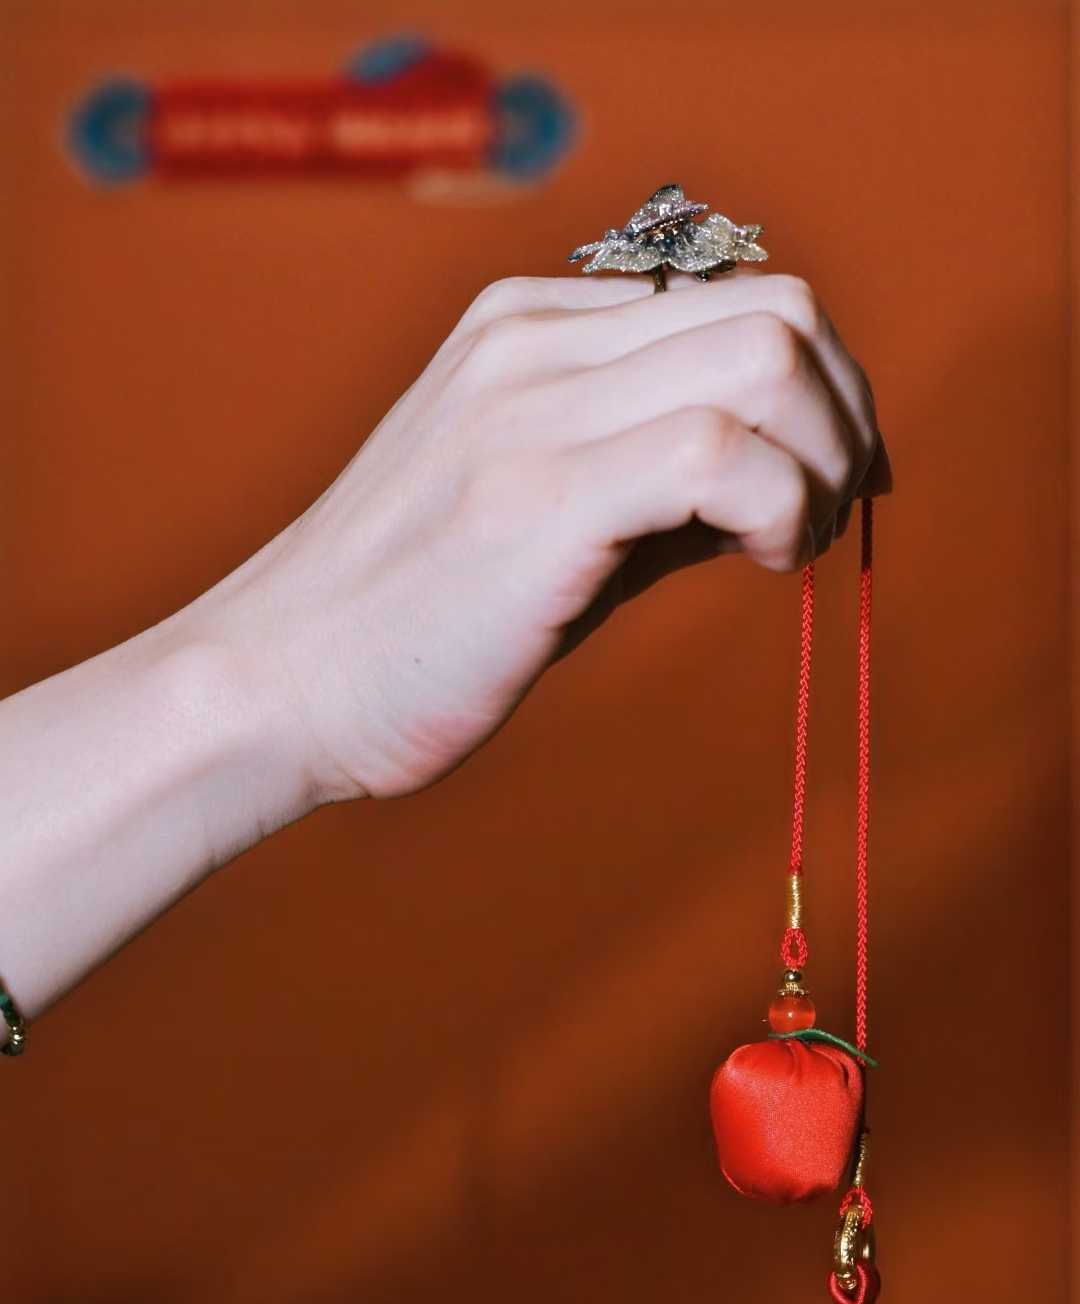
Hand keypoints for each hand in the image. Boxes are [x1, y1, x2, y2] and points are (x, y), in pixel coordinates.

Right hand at [194, 270, 886, 802]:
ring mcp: (530, 408)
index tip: (822, 478)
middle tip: (830, 509)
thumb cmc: (408, 623)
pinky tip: (760, 562)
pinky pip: (718, 451)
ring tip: (788, 544)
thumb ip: (646, 476)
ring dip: (823, 456)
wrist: (274, 684)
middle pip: (776, 306)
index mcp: (527, 330)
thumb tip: (783, 484)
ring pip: (766, 355)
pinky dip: (779, 504)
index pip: (735, 297)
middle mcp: (532, 342)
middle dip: (843, 412)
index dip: (816, 387)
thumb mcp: (533, 512)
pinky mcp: (537, 495)